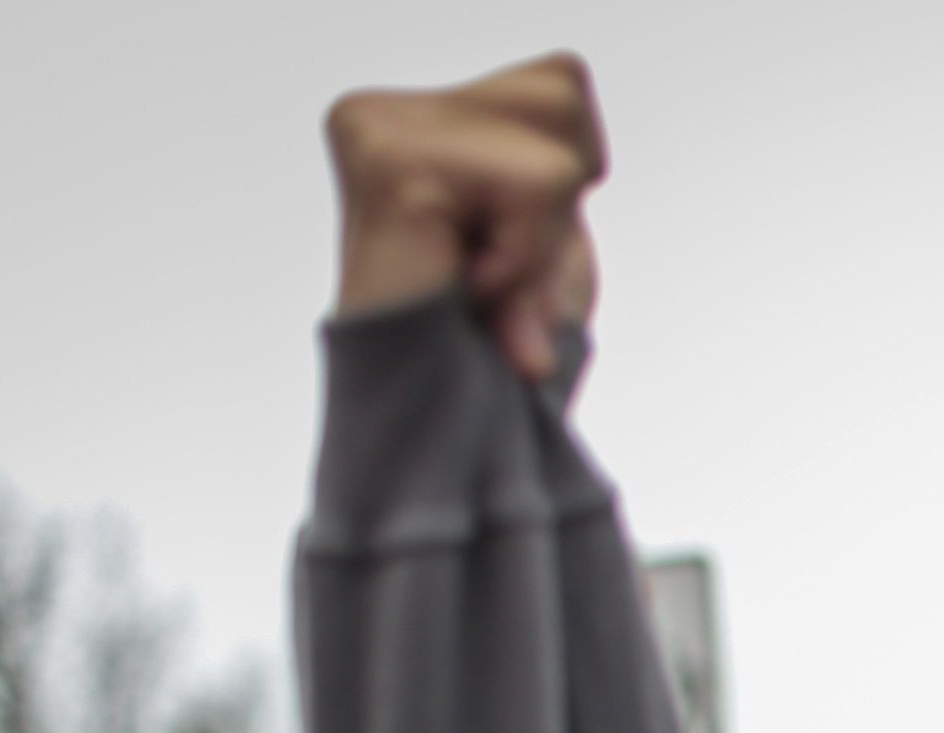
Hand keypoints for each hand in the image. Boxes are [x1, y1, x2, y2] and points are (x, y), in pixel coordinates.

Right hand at [326, 56, 606, 380]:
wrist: (436, 448)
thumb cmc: (487, 364)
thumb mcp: (541, 246)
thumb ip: (552, 159)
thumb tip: (568, 73)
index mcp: (410, 121)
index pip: (558, 82)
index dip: (567, 178)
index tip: (504, 255)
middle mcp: (377, 111)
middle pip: (562, 86)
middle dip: (560, 205)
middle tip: (496, 280)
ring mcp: (375, 129)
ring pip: (555, 142)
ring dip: (542, 239)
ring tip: (480, 290)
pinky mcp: (393, 165)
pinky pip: (536, 185)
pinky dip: (526, 257)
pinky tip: (468, 292)